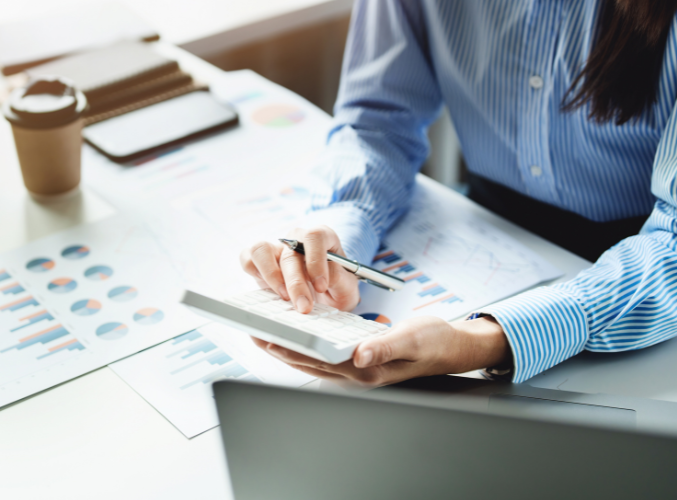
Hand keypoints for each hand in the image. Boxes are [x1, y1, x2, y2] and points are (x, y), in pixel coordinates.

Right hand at [239, 226, 359, 313]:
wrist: (325, 297)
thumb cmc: (337, 288)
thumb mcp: (347, 287)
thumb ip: (340, 279)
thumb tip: (326, 276)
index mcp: (322, 238)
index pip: (315, 236)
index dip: (316, 259)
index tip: (321, 285)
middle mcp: (296, 239)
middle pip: (290, 252)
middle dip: (296, 282)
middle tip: (304, 307)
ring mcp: (276, 248)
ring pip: (262, 249)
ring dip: (271, 275)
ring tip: (283, 297)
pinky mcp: (259, 262)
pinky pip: (247, 258)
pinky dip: (253, 272)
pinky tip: (267, 289)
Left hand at [252, 315, 510, 386]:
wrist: (453, 347)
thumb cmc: (434, 341)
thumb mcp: (412, 338)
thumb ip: (385, 346)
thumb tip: (359, 354)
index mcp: (366, 369)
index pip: (317, 360)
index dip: (289, 349)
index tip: (265, 337)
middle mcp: (358, 372)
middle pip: (309, 362)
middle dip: (280, 348)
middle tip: (253, 332)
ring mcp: (359, 368)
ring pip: (315, 359)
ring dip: (291, 347)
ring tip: (266, 333)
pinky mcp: (361, 359)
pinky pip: (327, 353)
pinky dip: (308, 344)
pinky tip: (298, 333)